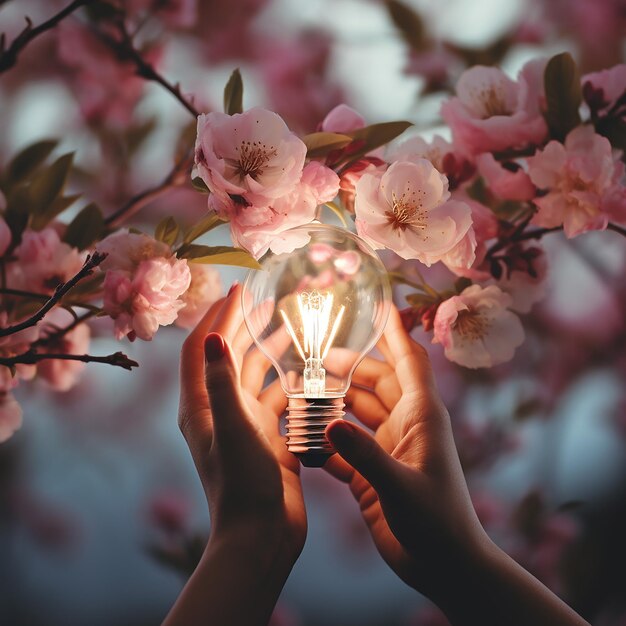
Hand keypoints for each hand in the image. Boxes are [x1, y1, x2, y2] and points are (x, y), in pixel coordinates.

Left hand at [166, 284, 304, 625]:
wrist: (261, 536)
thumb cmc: (242, 484)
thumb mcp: (233, 428)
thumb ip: (222, 382)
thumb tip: (215, 335)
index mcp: (202, 406)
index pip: (202, 348)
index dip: (217, 316)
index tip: (238, 289)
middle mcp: (220, 412)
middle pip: (229, 357)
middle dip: (245, 327)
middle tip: (266, 302)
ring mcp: (245, 426)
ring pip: (255, 377)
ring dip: (269, 352)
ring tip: (289, 328)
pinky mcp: (268, 440)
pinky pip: (277, 400)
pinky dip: (288, 382)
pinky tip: (306, 371)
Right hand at [325, 305, 482, 596]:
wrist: (444, 566)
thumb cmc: (437, 524)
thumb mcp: (400, 487)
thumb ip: (364, 456)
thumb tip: (327, 425)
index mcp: (421, 416)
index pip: (409, 360)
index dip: (395, 331)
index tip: (378, 304)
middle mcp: (404, 425)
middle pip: (375, 381)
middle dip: (349, 366)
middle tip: (315, 357)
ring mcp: (387, 447)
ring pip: (356, 411)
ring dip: (333, 401)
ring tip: (302, 390)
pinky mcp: (372, 471)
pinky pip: (344, 445)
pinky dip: (326, 440)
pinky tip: (303, 436)